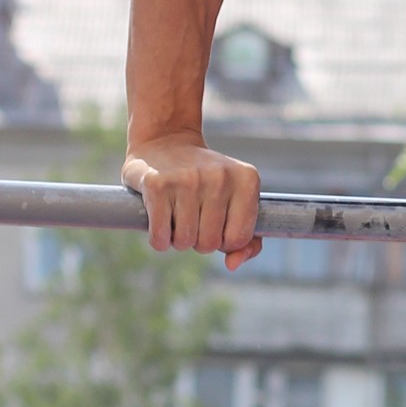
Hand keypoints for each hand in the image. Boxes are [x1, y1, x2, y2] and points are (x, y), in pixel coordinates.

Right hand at [122, 134, 262, 270]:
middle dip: (199, 241)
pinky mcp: (157, 184)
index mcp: (247, 179)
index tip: (216, 225)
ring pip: (184, 242)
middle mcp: (219, 177)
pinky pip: (160, 237)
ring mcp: (187, 179)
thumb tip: (232, 265)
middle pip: (210, 243)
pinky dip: (159, 240)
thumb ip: (247, 238)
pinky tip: (161, 222)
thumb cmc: (206, 182)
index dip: (224, 241)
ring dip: (178, 240)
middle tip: (193, 221)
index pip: (238, 238)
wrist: (167, 142)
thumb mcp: (235, 200)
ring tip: (178, 218)